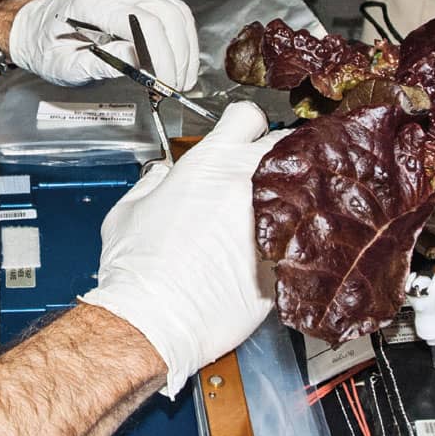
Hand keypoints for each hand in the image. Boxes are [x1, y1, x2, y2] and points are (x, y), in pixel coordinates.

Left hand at [8, 0, 197, 87]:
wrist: (39, 28)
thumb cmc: (49, 47)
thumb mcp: (66, 66)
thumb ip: (100, 64)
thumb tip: (137, 63)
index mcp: (93, 2)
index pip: (143, 23)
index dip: (162, 55)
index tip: (167, 82)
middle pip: (165, 15)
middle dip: (178, 54)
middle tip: (177, 85)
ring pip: (175, 10)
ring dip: (185, 46)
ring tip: (182, 76)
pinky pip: (172, 8)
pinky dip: (181, 35)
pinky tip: (179, 58)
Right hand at [78, 102, 286, 396]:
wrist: (155, 320)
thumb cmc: (138, 270)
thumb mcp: (130, 209)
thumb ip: (154, 183)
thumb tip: (163, 177)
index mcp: (209, 162)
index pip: (246, 115)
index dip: (242, 124)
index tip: (240, 136)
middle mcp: (247, 184)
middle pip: (287, 144)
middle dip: (278, 155)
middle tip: (261, 175)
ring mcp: (272, 221)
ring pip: (304, 189)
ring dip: (293, 197)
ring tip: (275, 213)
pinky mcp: (285, 260)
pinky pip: (304, 238)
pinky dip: (294, 242)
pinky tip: (275, 253)